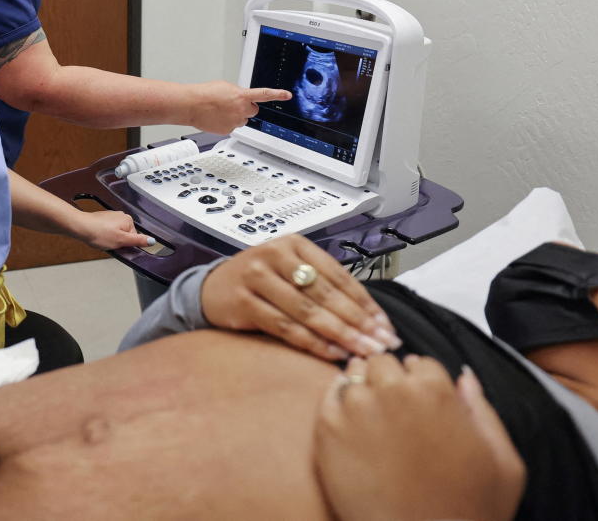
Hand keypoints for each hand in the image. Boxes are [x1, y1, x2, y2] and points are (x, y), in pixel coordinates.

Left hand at [73, 209, 151, 251]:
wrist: (80, 227)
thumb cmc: (98, 232)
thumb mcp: (121, 240)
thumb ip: (138, 241)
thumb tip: (152, 241)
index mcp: (128, 220)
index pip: (134, 238)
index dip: (126, 245)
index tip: (119, 247)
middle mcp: (121, 216)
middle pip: (126, 236)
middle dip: (118, 242)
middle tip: (110, 244)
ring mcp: (111, 217)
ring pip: (116, 234)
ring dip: (111, 240)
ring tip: (102, 241)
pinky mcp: (103, 220)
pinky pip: (108, 231)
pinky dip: (105, 236)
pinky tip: (99, 238)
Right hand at [186, 81, 290, 133]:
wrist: (191, 105)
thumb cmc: (204, 94)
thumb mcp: (225, 86)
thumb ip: (237, 92)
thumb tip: (240, 97)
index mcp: (242, 96)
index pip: (264, 94)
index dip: (277, 94)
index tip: (287, 95)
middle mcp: (241, 109)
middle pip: (253, 111)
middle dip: (246, 108)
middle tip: (234, 105)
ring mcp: (235, 121)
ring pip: (242, 120)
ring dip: (235, 116)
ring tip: (221, 111)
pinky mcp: (228, 130)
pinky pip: (232, 127)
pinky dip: (226, 123)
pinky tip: (216, 117)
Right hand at [200, 234, 399, 359]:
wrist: (211, 288)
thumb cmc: (260, 282)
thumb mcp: (291, 271)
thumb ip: (323, 285)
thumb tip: (371, 317)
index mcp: (295, 244)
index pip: (339, 275)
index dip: (365, 303)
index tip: (385, 327)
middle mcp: (275, 255)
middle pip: (325, 293)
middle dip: (358, 322)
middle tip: (381, 344)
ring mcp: (257, 277)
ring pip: (307, 311)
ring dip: (340, 335)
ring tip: (363, 352)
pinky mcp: (244, 302)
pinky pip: (285, 327)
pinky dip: (312, 343)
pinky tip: (332, 353)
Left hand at [314, 355, 525, 520]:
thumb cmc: (468, 511)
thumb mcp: (503, 462)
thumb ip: (483, 410)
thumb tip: (465, 378)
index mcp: (435, 390)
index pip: (420, 363)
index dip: (420, 381)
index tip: (419, 399)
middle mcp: (392, 390)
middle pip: (382, 364)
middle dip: (388, 380)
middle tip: (394, 410)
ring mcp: (355, 408)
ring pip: (353, 376)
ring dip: (361, 389)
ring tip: (372, 419)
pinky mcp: (327, 429)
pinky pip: (327, 398)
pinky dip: (336, 403)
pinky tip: (350, 424)